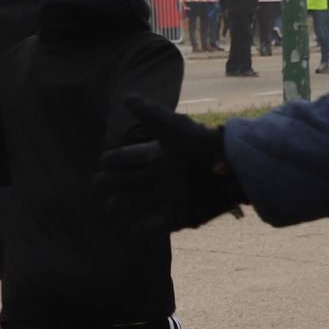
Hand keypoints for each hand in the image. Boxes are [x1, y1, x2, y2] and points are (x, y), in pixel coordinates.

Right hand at [95, 97, 244, 235]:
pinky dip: (144, 229)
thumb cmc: (200, 146)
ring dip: (125, 205)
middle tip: (98, 183)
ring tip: (110, 207)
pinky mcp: (179, 216)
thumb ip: (149, 114)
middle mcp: (163, 177)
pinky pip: (157, 225)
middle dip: (114, 182)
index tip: (102, 160)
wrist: (230, 170)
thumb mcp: (172, 128)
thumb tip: (125, 97)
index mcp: (160, 156)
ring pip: (140, 203)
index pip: (132, 158)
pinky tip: (130, 231)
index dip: (117, 159)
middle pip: (132, 181)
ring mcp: (170, 197)